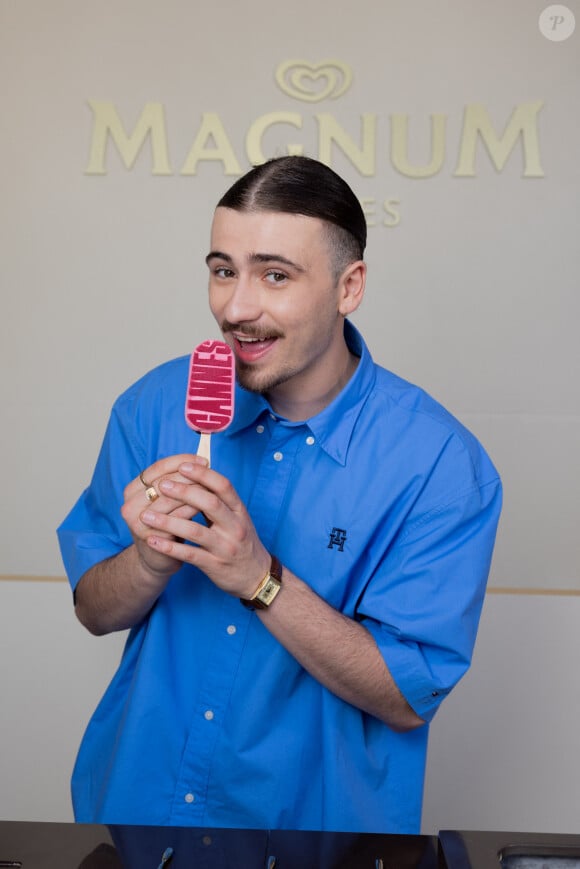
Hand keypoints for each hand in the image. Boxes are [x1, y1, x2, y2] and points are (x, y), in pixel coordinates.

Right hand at [121, 454, 206, 578]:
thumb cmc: (166, 524)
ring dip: (194, 492)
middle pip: (164, 481)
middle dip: (190, 476)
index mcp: (132, 490)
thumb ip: (176, 481)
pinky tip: (208, 508)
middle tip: (211, 473)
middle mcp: (129, 504)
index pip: (158, 467)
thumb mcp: (166, 499)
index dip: (182, 461)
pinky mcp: (150, 537)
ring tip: (212, 487)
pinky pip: (176, 519)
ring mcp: (138, 522)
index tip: (204, 460)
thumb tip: (200, 462)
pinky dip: (193, 510)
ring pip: (170, 499)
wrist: (157, 560)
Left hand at [139, 460, 270, 598]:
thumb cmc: (242, 542)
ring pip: (195, 531)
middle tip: (161, 486)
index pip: (223, 486)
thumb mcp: (237, 518)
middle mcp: (235, 527)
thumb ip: (219, 501)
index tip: (182, 466)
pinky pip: (189, 555)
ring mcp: (225, 547)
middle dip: (183, 492)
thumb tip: (195, 477)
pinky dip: (169, 548)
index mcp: (240, 511)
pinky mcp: (215, 565)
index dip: (203, 474)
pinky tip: (152, 541)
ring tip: (146, 516)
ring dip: (168, 522)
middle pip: (209, 503)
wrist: (256, 576)